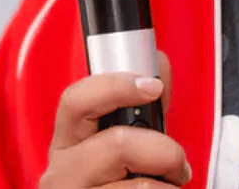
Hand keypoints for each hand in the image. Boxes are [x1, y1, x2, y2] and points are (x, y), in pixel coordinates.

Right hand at [41, 51, 190, 187]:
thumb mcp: (115, 150)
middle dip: (163, 149)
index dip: (115, 86)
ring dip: (169, 187)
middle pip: (117, 144)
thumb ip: (138, 111)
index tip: (152, 85)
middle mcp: (61, 176)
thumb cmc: (109, 188)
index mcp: (65, 145)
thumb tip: (157, 62)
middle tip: (177, 164)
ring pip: (139, 188)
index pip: (75, 101)